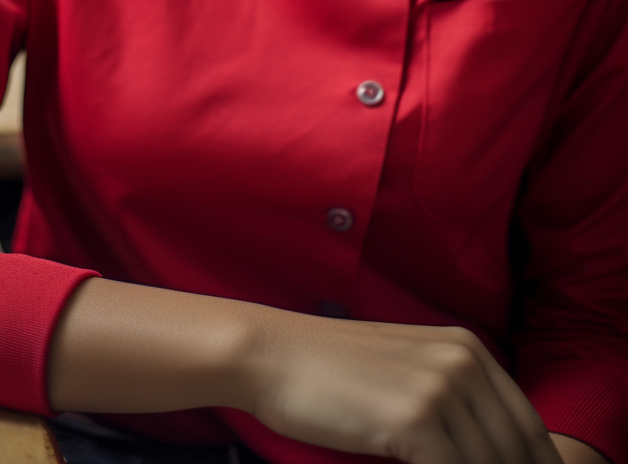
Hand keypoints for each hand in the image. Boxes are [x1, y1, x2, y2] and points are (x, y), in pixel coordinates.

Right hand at [244, 315, 562, 463]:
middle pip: (517, 450)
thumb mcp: (406, 374)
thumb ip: (453, 403)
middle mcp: (463, 361)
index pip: (527, 427)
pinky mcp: (416, 419)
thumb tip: (491, 452)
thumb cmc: (332, 373)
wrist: (274, 355)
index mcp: (467, 348)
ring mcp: (441, 388)